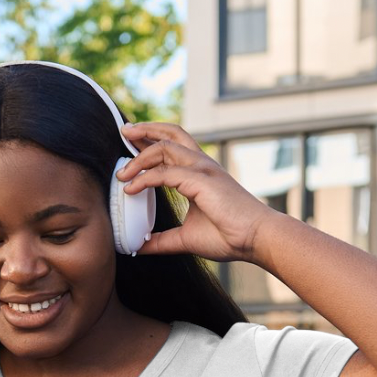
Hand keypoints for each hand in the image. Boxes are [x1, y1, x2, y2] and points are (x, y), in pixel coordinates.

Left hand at [116, 122, 280, 263]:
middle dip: (144, 130)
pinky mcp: (201, 181)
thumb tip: (140, 246)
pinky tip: (131, 189)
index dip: (150, 140)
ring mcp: (202, 170)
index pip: (172, 146)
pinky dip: (145, 178)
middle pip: (169, 134)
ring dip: (138, 157)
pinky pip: (166, 172)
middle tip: (123, 132)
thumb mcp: (186, 238)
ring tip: (121, 173)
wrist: (255, 239)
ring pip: (164, 148)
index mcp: (200, 173)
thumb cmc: (229, 236)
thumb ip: (162, 240)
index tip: (130, 144)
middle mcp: (201, 165)